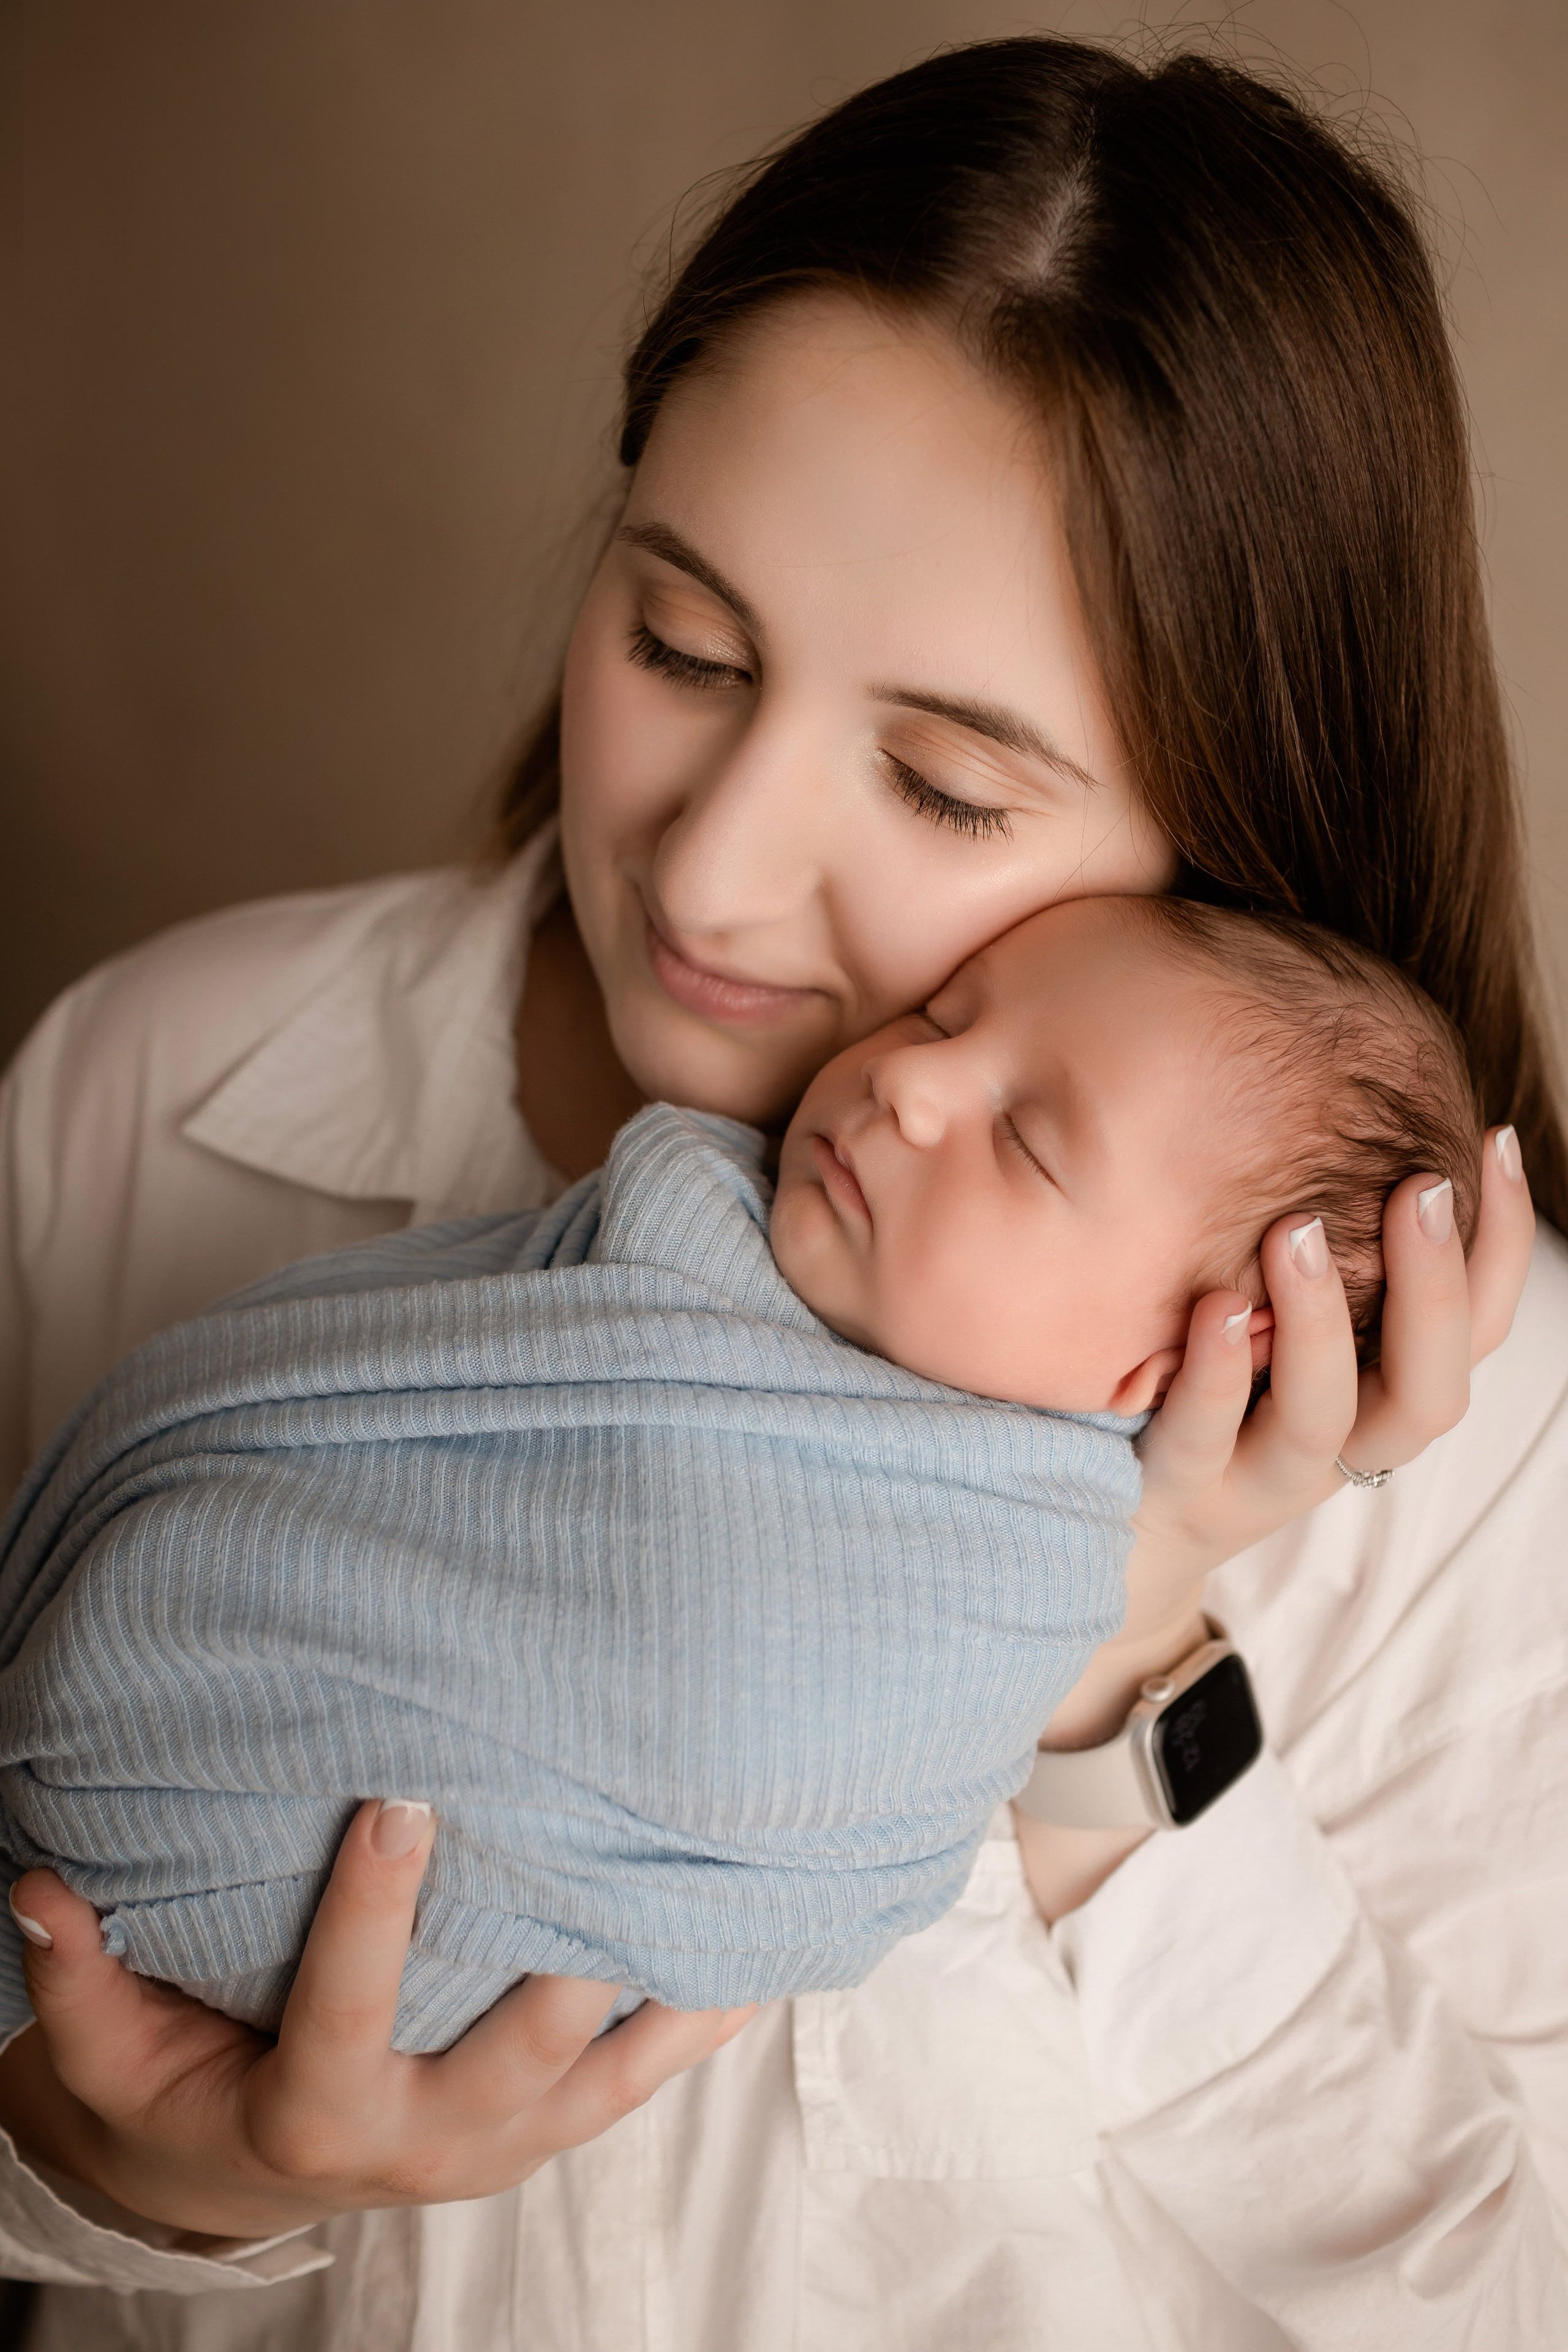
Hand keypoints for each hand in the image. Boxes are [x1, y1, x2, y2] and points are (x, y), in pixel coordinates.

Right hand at [0, 1801, 753, 2240]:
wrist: (244, 2175)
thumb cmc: (178, 2088)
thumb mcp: (110, 2055)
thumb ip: (80, 1975)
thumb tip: (37, 1883)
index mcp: (313, 2114)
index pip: (347, 2005)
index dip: (373, 1907)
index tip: (402, 1795)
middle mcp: (427, 2139)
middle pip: (515, 2052)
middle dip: (560, 1955)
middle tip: (599, 1834)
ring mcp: (505, 2141)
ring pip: (606, 2069)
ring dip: (664, 1983)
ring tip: (723, 1877)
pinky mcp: (554, 2130)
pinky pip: (646, 2077)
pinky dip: (701, 2012)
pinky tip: (757, 1938)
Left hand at [1017, 1131, 1533, 1920]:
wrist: (1105, 1515)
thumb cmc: (1202, 1388)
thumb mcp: (1275, 1327)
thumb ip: (1316, 1252)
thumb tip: (1355, 1120)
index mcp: (1380, 1398)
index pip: (1477, 1334)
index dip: (1502, 1246)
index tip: (1493, 1143)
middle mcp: (1337, 1447)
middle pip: (1428, 1393)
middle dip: (1436, 1290)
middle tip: (1421, 1187)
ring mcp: (1256, 1479)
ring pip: (1322, 1421)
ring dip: (1321, 1324)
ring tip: (1302, 1232)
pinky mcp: (1176, 1490)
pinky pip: (1201, 1439)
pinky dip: (1214, 1374)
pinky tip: (1215, 1309)